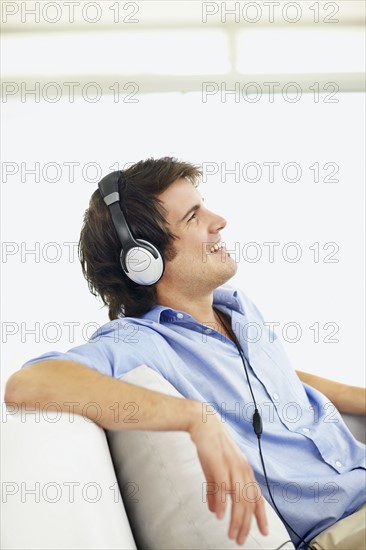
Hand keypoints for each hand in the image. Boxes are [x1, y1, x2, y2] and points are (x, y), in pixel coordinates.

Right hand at [189, 405, 267, 545]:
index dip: (261, 515)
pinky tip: (219, 514)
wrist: (203, 423)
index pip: (257, 497)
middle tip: (240, 539)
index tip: (264, 531)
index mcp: (245, 470)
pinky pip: (223, 487)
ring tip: (232, 534)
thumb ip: (216, 491)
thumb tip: (217, 511)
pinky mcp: (219, 463)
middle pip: (248, 502)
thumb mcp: (216, 470)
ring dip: (236, 519)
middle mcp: (242, 469)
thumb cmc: (211, 445)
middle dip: (246, 524)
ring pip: (239, 498)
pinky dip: (221, 503)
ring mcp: (232, 466)